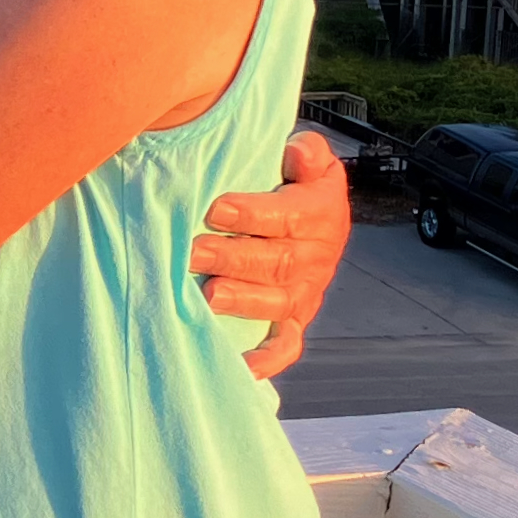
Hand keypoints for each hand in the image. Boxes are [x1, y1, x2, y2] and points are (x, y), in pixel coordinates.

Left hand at [189, 130, 351, 379]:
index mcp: (322, 214)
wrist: (314, 220)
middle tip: (194, 251)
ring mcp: (305, 294)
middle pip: (277, 261)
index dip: (254, 212)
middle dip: (234, 257)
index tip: (215, 208)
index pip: (290, 215)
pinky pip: (286, 345)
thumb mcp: (308, 160)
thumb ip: (307, 153)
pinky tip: (241, 365)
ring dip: (243, 301)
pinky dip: (267, 359)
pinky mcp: (294, 321)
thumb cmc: (294, 184)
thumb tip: (298, 153)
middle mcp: (317, 258)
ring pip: (277, 302)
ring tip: (209, 295)